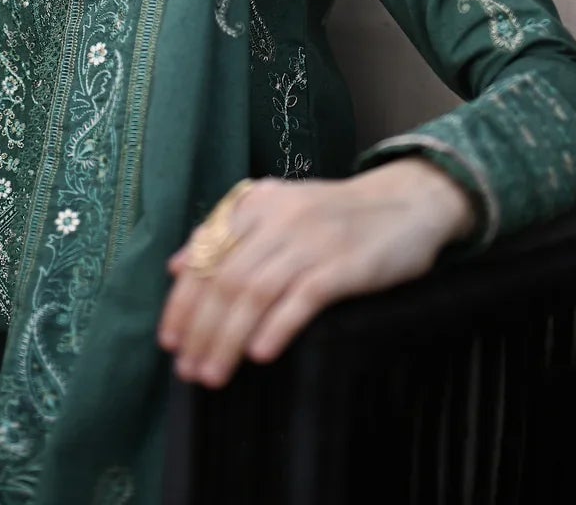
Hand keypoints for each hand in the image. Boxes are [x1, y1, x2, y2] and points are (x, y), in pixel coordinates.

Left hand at [156, 160, 476, 388]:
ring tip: (213, 374)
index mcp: (255, 204)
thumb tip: (175, 265)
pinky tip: (259, 354)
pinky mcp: (343, 265)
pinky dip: (276, 327)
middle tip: (187, 370)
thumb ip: (227, 234)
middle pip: (225, 279)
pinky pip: (301, 298)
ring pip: (254, 293)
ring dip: (227, 339)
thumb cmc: (335, 215)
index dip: (182, 301)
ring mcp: (310, 240)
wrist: (406, 202)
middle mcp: (277, 218)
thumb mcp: (277, 211)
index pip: (205, 255)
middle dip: (200, 329)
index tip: (169, 341)